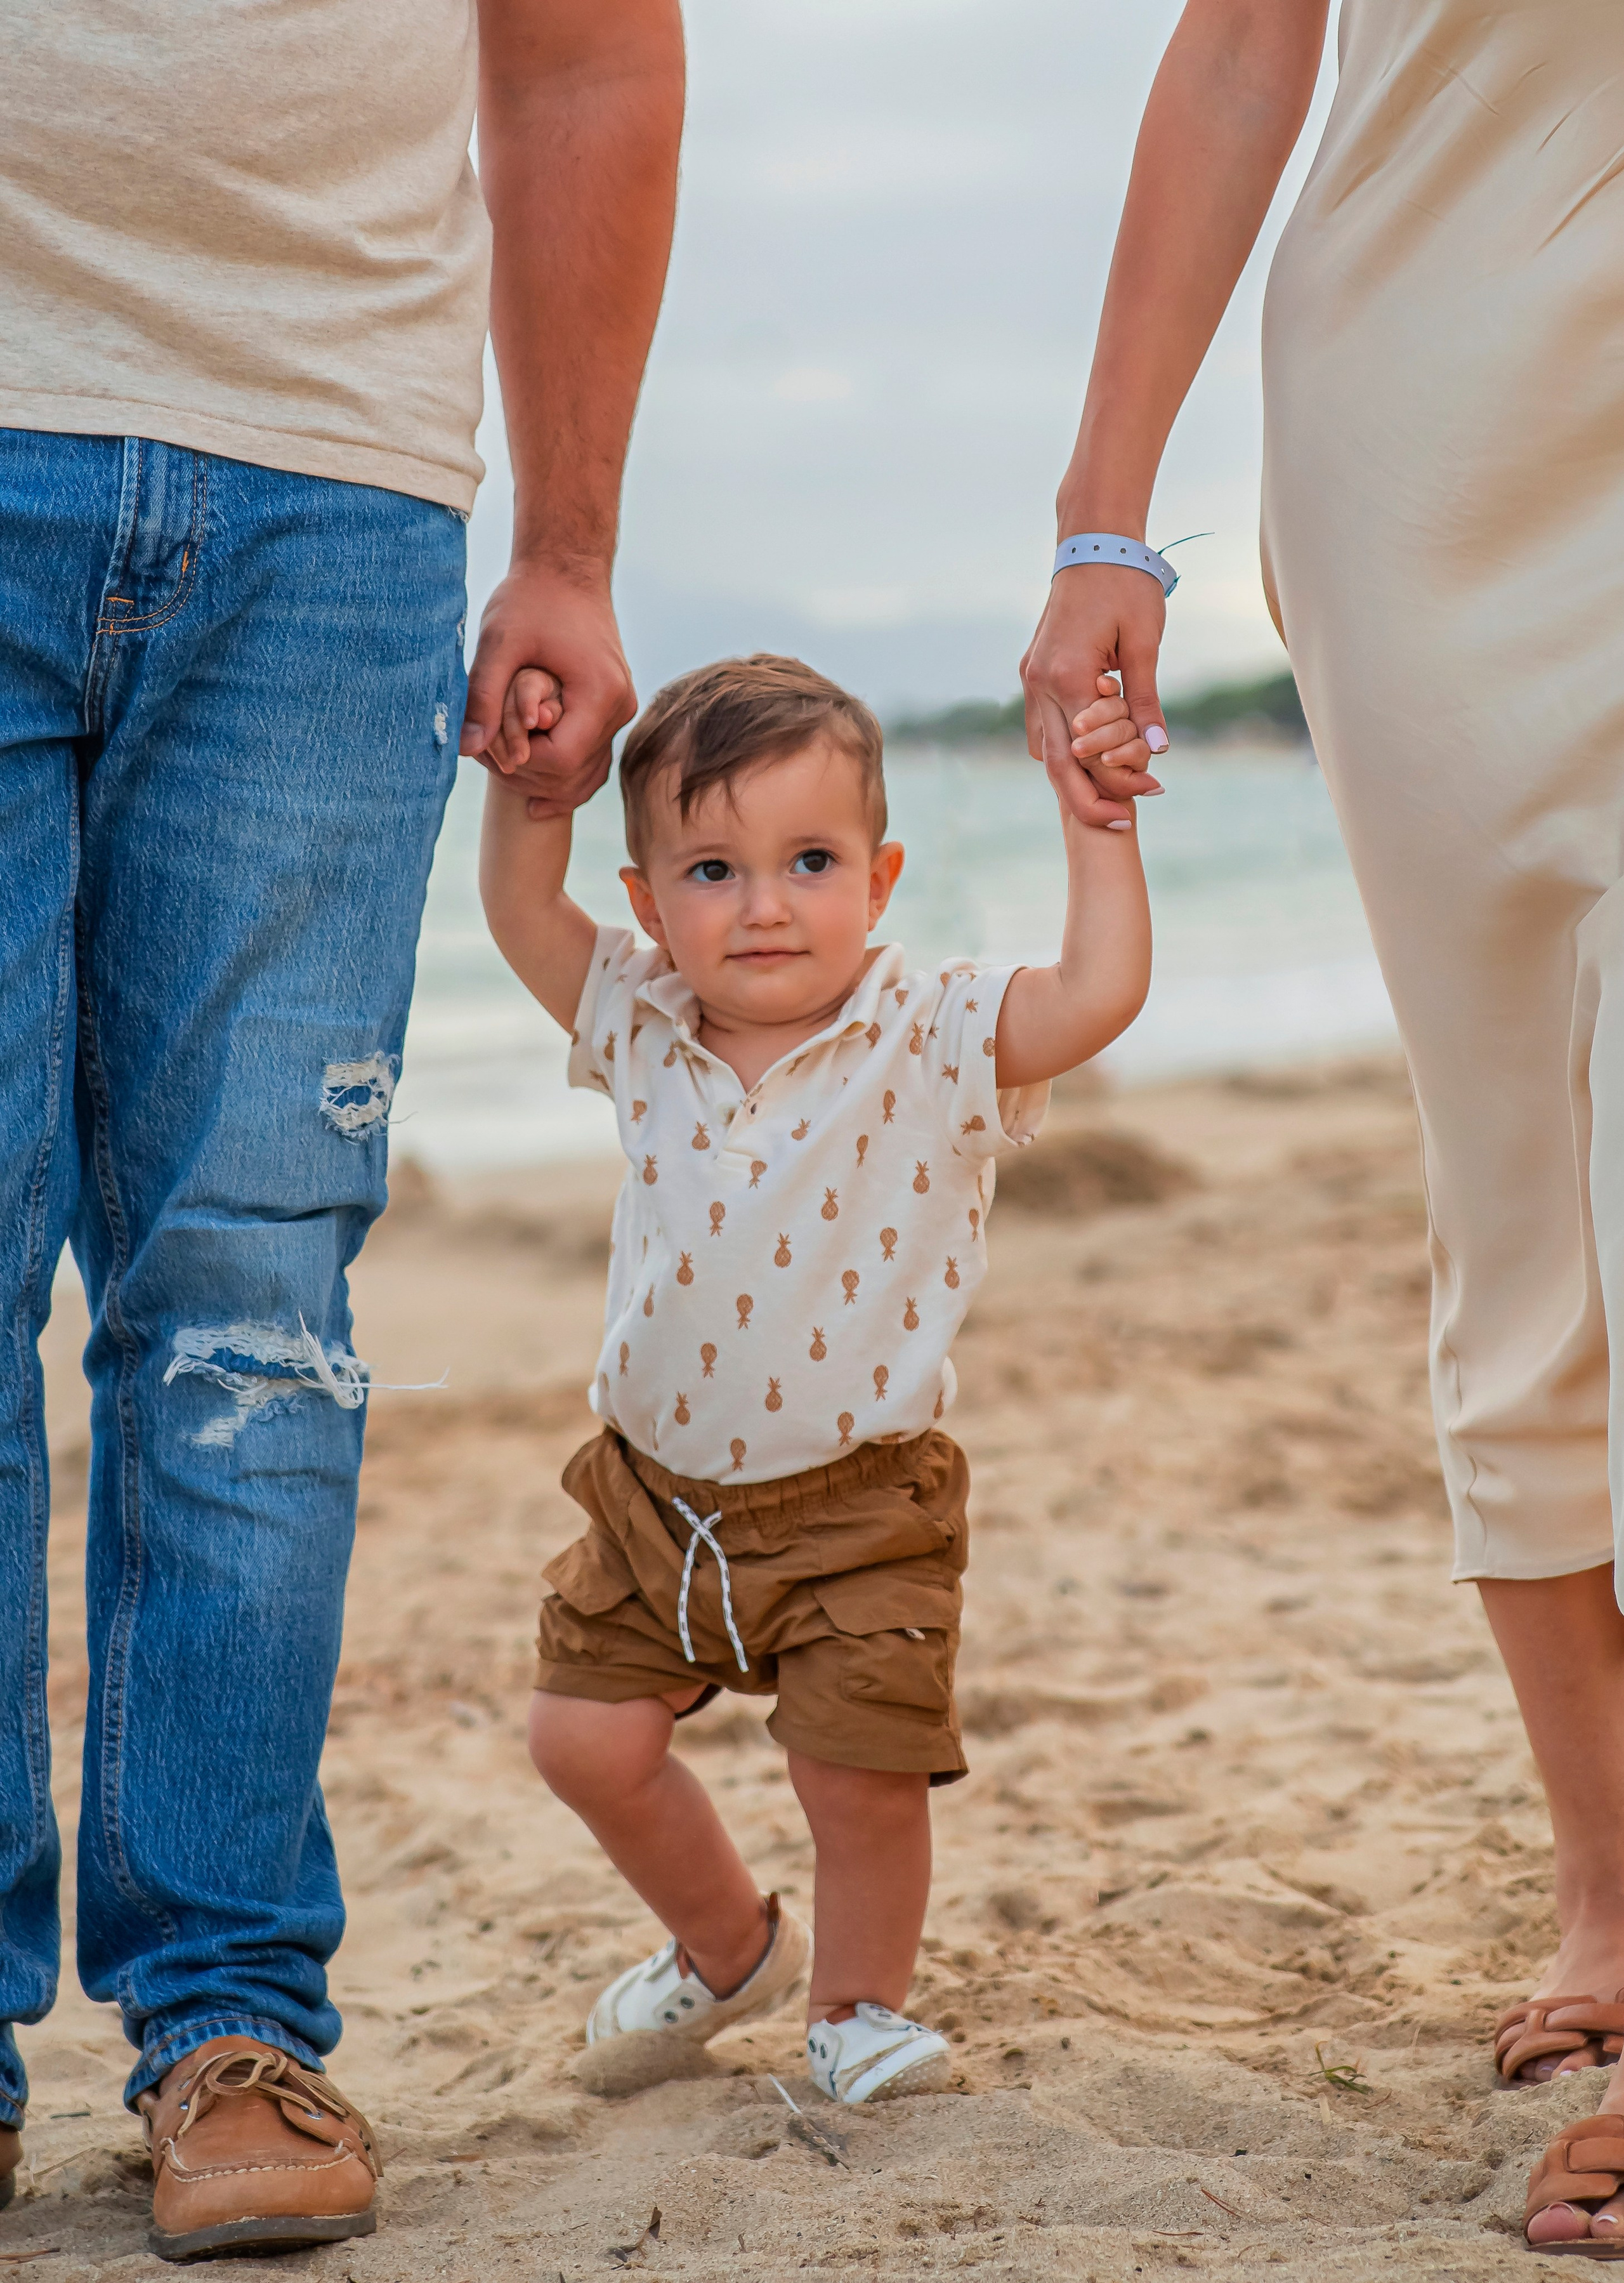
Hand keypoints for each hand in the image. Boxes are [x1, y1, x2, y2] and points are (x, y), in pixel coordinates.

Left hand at [461, 562, 637, 816]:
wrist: (566, 567)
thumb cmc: (531, 598)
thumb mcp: (500, 643)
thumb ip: (484, 697)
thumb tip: (467, 749)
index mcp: (600, 694)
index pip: (560, 760)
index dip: (519, 765)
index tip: (487, 749)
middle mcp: (620, 708)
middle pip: (575, 774)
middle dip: (528, 776)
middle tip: (486, 763)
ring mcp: (620, 710)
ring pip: (587, 773)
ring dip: (545, 781)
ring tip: (503, 776)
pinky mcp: (612, 707)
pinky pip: (592, 757)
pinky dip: (565, 775)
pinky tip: (535, 794)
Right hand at [1020, 564, 1168, 826]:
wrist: (1093, 544)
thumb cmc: (1125, 586)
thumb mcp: (1145, 643)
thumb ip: (1146, 699)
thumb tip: (1158, 749)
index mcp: (1068, 676)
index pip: (1089, 752)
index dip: (1119, 780)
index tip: (1152, 793)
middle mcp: (1040, 684)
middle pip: (1057, 765)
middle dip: (1087, 799)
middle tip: (1121, 822)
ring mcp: (1031, 679)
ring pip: (1044, 750)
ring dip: (1072, 776)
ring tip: (1109, 792)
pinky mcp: (1032, 673)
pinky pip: (1043, 726)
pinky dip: (1064, 748)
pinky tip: (1092, 754)